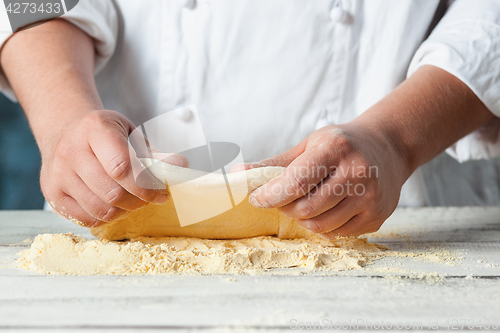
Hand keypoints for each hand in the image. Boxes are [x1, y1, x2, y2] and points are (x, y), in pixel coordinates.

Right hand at [40, 110, 187, 226]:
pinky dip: (107, 218)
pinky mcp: (52, 193)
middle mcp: (71, 150)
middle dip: (139, 200)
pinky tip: (114, 206)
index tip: (162, 192)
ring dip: (125, 211)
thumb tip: (181, 166)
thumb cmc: (105, 134)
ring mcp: (58, 173)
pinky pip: (86, 219)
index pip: (122, 167)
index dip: (147, 185)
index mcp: (95, 129)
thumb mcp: (130, 134)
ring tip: (132, 201)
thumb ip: (155, 153)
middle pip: (113, 193)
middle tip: (149, 198)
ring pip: (100, 209)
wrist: (64, 131)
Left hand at [246, 123, 411, 237]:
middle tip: (283, 198)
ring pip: (320, 225)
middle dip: (285, 207)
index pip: (297, 181)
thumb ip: (276, 163)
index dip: (271, 195)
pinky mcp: (377, 217)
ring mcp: (371, 197)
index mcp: (336, 149)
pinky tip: (326, 209)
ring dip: (302, 218)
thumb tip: (238, 174)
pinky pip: (337, 233)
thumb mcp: (310, 144)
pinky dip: (323, 225)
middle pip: (306, 208)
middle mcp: (357, 173)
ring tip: (304, 202)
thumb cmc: (342, 144)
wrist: (389, 147)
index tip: (256, 198)